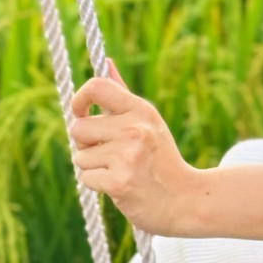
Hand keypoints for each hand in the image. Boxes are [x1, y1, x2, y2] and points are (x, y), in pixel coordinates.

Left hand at [69, 60, 196, 235]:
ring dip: (93, 167)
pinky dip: (97, 185)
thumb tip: (105, 62)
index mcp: (141, 109)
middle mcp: (135, 128)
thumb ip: (122, 95)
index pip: (97, 86)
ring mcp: (128, 155)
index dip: (79, 99)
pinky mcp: (119, 182)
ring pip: (79, 156)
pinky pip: (86, 178)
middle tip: (109, 153)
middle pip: (78, 127)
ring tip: (119, 170)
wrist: (184, 200)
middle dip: (85, 143)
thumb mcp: (149, 122)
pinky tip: (119, 186)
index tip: (81, 112)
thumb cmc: (161, 160)